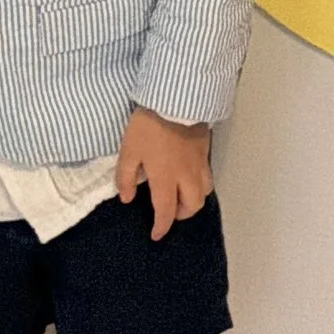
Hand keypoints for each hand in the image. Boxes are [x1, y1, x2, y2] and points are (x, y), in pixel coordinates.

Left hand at [116, 106, 213, 240]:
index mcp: (165, 179)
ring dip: (193, 199)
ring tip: (181, 195)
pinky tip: (188, 174)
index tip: (156, 235)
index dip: (161, 226)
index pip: (166, 211)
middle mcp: (186, 175)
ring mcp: (199, 162)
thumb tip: (127, 198)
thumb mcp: (129, 150)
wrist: (175, 98)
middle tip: (170, 212)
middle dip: (182, 215)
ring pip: (205, 191)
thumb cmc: (149, 125)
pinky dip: (199, 182)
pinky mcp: (205, 149)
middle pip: (193, 205)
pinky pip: (207, 174)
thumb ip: (126, 177)